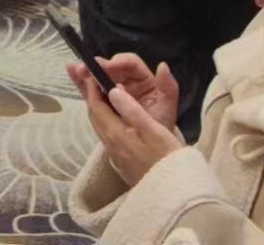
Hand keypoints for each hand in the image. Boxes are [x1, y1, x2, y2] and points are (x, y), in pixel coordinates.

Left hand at [71, 53, 180, 183]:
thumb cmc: (166, 157)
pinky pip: (108, 135)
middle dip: (91, 96)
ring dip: (98, 108)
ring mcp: (115, 155)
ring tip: (102, 94)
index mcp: (115, 133)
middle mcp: (109, 144)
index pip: (95, 107)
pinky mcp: (122, 162)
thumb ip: (131, 109)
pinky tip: (116, 118)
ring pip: (100, 126)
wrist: (172, 192)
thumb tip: (113, 90)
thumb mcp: (152, 129)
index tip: (91, 71)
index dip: (92, 88)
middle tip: (92, 78)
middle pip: (94, 116)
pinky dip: (107, 120)